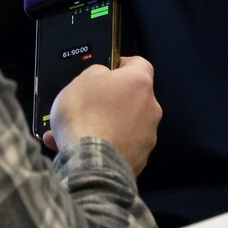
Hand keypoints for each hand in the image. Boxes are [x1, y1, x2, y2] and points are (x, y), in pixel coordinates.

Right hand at [43, 56, 160, 174]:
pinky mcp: (139, 159)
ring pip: (125, 123)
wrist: (91, 163)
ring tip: (77, 131)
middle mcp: (150, 108)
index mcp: (138, 83)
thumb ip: (96, 73)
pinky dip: (106, 144)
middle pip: (132, 97)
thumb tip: (102, 77)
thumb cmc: (86, 117)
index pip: (139, 64)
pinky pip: (121, 145)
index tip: (108, 69)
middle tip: (89, 104)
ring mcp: (147, 136)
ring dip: (106, 124)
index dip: (121, 64)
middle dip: (112, 99)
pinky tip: (83, 147)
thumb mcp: (80, 80)